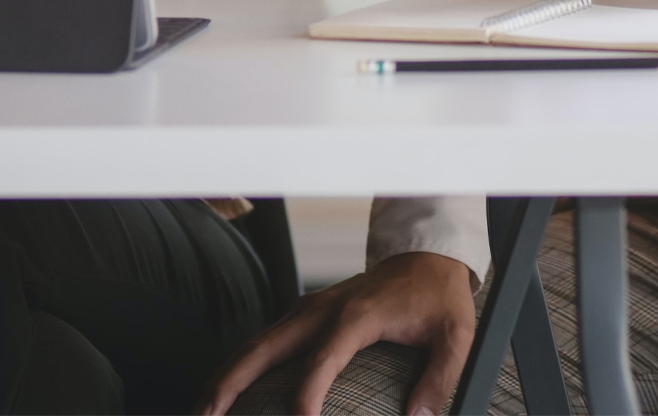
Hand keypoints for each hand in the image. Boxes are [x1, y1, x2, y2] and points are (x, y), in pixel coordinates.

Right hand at [204, 251, 477, 415]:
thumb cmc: (437, 297)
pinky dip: (239, 368)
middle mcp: (321, 309)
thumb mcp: (456, 334)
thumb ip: (440, 378)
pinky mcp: (303, 316)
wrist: (425, 257)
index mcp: (357, 315)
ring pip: (255, 345)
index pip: (322, 358)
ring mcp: (307, 310)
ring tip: (200, 412)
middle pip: (265, 347)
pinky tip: (224, 394)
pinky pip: (263, 343)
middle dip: (231, 383)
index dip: (307, 393)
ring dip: (224, 377)